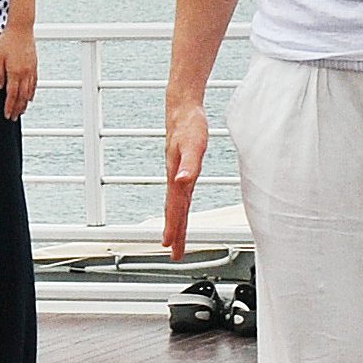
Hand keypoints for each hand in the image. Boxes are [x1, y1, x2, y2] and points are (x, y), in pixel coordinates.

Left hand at [0, 24, 37, 120]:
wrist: (21, 28)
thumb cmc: (7, 40)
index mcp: (14, 72)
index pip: (12, 95)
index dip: (9, 106)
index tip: (7, 115)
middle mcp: (25, 73)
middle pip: (22, 96)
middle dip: (17, 109)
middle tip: (14, 117)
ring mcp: (31, 69)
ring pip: (29, 91)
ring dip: (25, 103)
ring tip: (21, 111)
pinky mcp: (35, 65)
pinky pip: (34, 83)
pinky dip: (32, 92)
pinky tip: (29, 97)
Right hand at [164, 96, 210, 254]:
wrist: (182, 107)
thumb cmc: (189, 124)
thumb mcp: (192, 144)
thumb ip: (188, 164)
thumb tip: (183, 181)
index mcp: (177, 176)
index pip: (175, 207)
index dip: (174, 227)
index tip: (170, 246)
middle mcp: (175, 178)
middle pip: (174, 210)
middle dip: (175, 233)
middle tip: (175, 255)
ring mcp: (178, 174)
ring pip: (176, 204)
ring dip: (176, 222)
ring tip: (175, 240)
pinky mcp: (183, 168)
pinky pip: (181, 194)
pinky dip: (180, 207)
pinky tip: (181, 208)